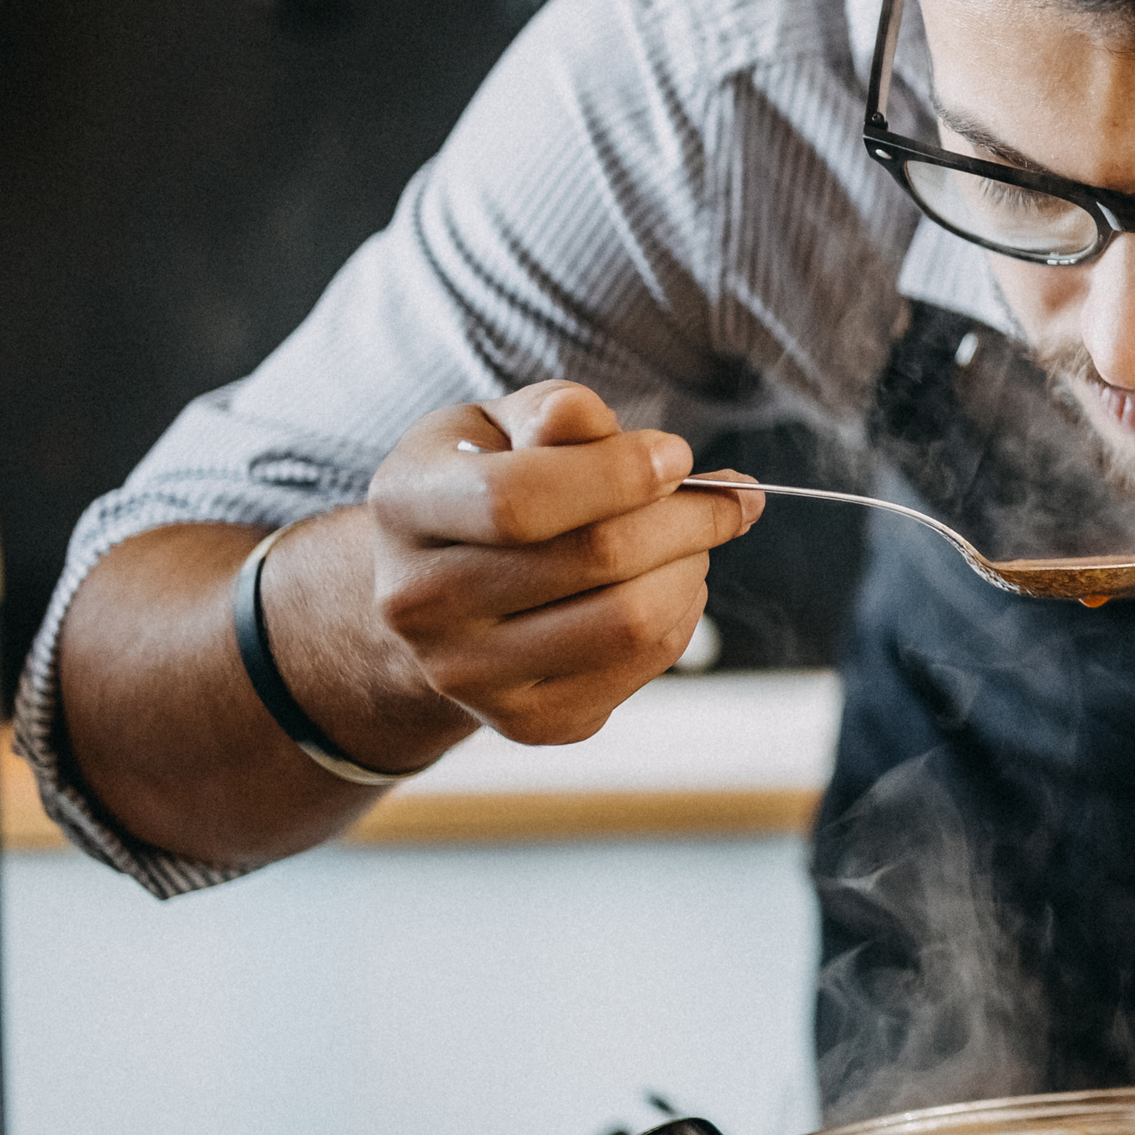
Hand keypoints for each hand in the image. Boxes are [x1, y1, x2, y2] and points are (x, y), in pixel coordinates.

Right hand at [361, 380, 759, 746]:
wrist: (435, 597)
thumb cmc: (483, 487)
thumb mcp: (497, 427)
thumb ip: (553, 414)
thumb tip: (605, 427)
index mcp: (406, 507)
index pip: (518, 499)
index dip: (618, 474)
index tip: (678, 456)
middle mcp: (421, 603)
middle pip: (594, 558)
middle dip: (688, 518)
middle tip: (727, 497)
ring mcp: (469, 674)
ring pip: (631, 620)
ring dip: (691, 567)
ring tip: (691, 540)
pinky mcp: (529, 720)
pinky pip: (643, 662)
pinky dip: (681, 613)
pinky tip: (664, 584)